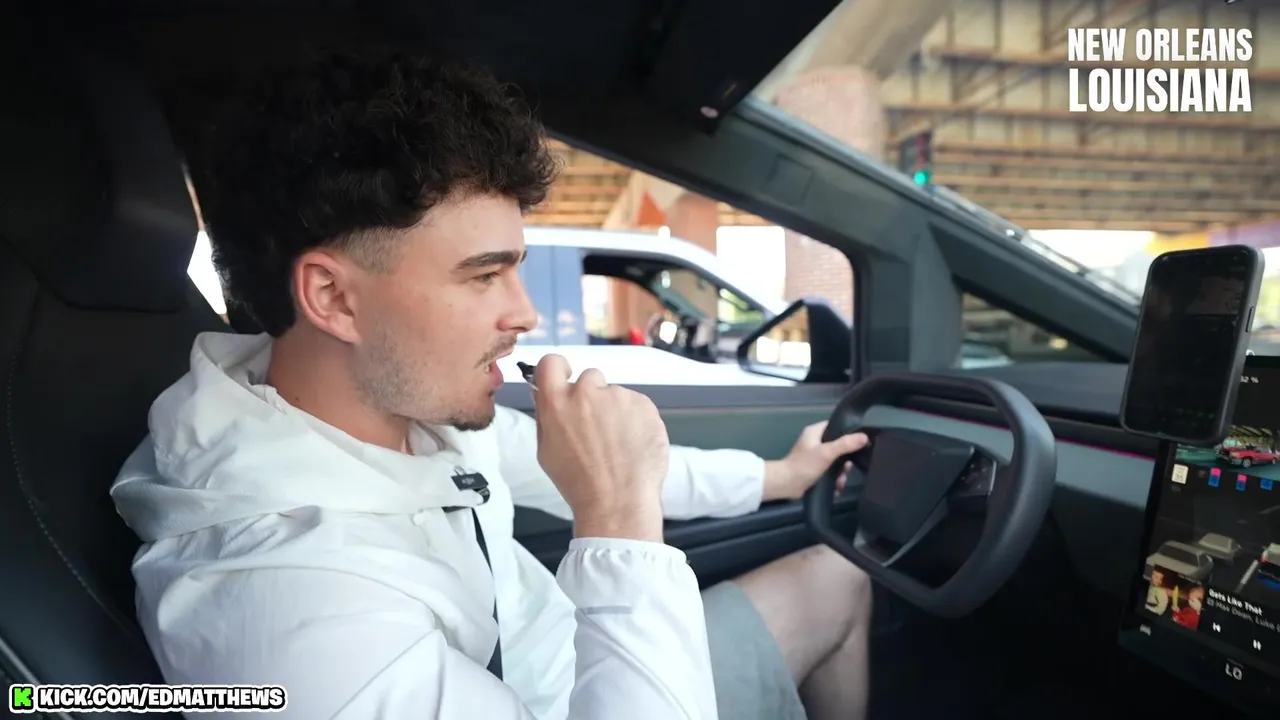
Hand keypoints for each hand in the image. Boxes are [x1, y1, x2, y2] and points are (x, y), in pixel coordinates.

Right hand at [531, 354, 669, 541]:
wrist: (618, 501)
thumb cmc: (579, 482)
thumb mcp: (546, 451)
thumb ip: (546, 415)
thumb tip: (543, 392)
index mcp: (557, 403)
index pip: (551, 362)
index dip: (559, 369)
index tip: (565, 378)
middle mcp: (587, 392)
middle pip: (589, 378)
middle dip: (592, 396)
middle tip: (596, 427)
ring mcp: (619, 396)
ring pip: (616, 395)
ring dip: (616, 411)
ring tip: (617, 445)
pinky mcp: (644, 404)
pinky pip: (637, 405)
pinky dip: (636, 420)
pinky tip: (632, 446)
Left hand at [763, 421, 869, 501]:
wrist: (786, 485)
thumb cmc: (805, 465)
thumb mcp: (827, 452)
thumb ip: (846, 444)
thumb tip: (864, 437)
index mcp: (815, 432)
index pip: (836, 426)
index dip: (848, 433)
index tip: (860, 442)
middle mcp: (815, 442)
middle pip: (839, 447)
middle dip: (845, 460)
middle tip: (846, 468)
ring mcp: (815, 457)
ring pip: (836, 462)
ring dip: (840, 473)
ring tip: (840, 481)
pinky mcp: (815, 470)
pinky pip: (831, 473)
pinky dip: (834, 480)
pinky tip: (837, 488)